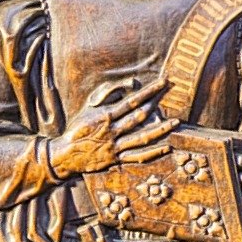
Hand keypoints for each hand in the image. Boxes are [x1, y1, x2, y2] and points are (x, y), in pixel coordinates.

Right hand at [47, 77, 177, 178]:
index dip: (149, 91)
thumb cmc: (77, 128)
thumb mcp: (89, 107)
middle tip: (171, 92)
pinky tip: (167, 147)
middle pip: (140, 115)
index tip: (162, 82)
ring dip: (161, 129)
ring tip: (176, 122)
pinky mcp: (116, 159)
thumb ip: (107, 95)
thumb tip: (127, 86)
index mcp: (106, 115)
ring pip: (142, 137)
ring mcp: (115, 146)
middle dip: (157, 102)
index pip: (132, 100)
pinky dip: (153, 152)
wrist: (65, 154)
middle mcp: (113, 130)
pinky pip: (138, 156)